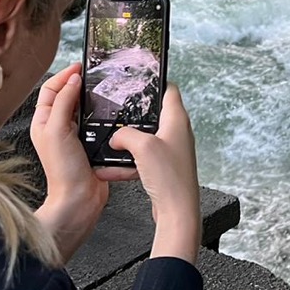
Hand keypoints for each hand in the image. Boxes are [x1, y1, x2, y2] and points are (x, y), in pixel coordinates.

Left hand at [31, 63, 122, 263]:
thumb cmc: (63, 170)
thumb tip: (73, 78)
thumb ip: (64, 102)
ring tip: (103, 89)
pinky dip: (102, 115)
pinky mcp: (90, 144)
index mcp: (43, 122)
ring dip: (92, 99)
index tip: (80, 66)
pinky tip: (110, 111)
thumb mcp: (58, 130)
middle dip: (79, 83)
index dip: (65, 75)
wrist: (79, 200)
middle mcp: (57, 127)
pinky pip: (96, 123)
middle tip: (94, 74)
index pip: (51, 89)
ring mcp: (74, 136)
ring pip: (83, 108)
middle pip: (68, 96)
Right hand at [110, 85, 201, 264]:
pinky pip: (143, 157)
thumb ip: (125, 134)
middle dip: (135, 113)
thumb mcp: (142, 147)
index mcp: (177, 120)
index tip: (140, 78)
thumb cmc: (170, 178)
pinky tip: (113, 164)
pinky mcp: (164, 167)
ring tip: (111, 139)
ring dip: (129, 139)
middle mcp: (177, 132)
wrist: (177, 212)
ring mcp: (171, 150)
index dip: (156, 81)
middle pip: (154, 113)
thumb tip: (116, 136)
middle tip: (118, 109)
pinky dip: (129, 159)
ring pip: (146, 136)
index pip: (169, 90)